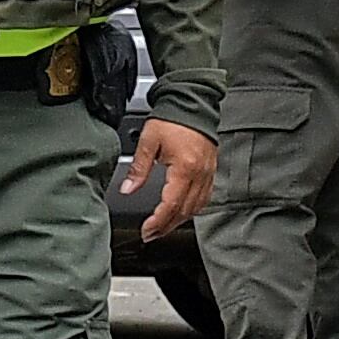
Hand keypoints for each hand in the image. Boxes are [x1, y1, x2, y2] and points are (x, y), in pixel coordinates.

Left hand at [124, 117, 215, 238]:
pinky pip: (205, 198)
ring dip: (179, 220)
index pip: (171, 204)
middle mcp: (200, 174)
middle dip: (166, 227)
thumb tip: (127, 189)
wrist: (193, 103)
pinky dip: (193, 209)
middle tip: (151, 235)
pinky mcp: (211, 171)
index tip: (146, 230)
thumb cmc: (173, 118)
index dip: (158, 222)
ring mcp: (208, 173)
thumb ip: (138, 168)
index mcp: (184, 168)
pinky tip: (183, 211)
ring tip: (164, 227)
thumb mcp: (149, 142)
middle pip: (184, 211)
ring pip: (196, 208)